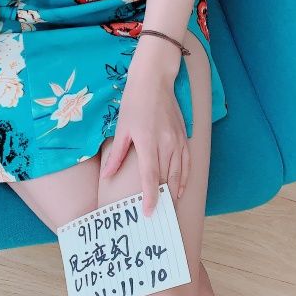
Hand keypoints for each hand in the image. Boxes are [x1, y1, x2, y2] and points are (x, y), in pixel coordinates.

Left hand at [100, 36, 190, 215]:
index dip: (151, 197)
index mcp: (148, 142)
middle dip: (163, 199)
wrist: (155, 80)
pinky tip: (180, 189)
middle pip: (167, 178)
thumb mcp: (121, 127)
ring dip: (175, 192)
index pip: (150, 176)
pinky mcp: (184, 136)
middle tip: (159, 216)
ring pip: (179, 172)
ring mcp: (177, 140)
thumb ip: (116, 155)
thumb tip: (108, 175)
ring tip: (170, 207)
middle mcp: (166, 143)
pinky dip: (185, 178)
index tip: (149, 212)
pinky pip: (187, 162)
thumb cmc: (135, 102)